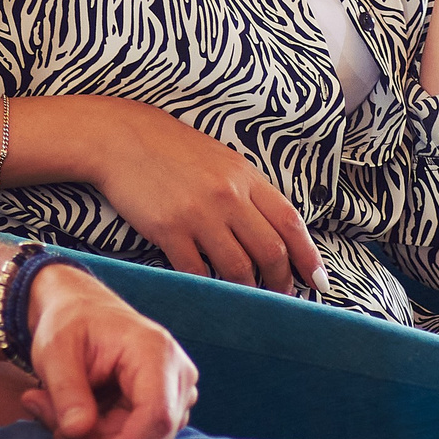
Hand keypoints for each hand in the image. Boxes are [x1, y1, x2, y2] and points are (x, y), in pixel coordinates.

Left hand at [18, 262, 199, 438]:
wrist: (80, 309)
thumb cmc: (69, 323)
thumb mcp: (55, 351)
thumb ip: (67, 391)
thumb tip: (78, 431)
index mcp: (156, 352)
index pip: (156, 415)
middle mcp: (178, 374)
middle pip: (149, 438)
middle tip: (50, 420)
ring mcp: (177, 393)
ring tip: (59, 411)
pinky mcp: (167, 407)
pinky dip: (105, 438)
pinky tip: (79, 415)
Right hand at [84, 97, 327, 294]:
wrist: (120, 139)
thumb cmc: (171, 150)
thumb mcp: (220, 161)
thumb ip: (246, 192)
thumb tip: (273, 232)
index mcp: (245, 176)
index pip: (290, 222)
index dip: (308, 256)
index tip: (318, 281)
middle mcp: (228, 196)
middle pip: (270, 251)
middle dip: (281, 281)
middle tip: (282, 298)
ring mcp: (199, 213)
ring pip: (238, 268)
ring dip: (248, 290)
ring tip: (249, 299)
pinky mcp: (169, 229)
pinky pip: (197, 271)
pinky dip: (208, 287)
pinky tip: (211, 291)